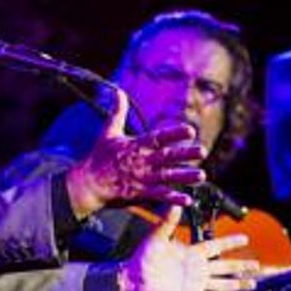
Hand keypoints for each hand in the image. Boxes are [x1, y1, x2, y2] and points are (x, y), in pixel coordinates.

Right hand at [65, 89, 205, 218]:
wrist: (87, 184)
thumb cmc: (98, 158)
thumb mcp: (108, 132)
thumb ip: (117, 112)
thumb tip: (118, 91)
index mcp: (136, 145)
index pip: (158, 137)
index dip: (175, 133)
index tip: (191, 130)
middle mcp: (141, 161)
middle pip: (167, 156)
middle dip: (185, 154)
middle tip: (203, 151)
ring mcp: (140, 178)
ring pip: (166, 177)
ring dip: (184, 176)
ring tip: (201, 176)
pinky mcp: (138, 194)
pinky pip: (158, 196)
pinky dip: (173, 199)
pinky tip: (187, 200)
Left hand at [117, 206, 259, 290]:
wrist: (134, 282)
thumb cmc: (142, 259)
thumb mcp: (156, 237)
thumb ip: (168, 222)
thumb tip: (176, 204)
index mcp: (191, 253)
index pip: (216, 246)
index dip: (230, 242)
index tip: (245, 238)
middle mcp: (196, 269)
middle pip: (225, 266)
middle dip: (241, 265)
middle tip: (257, 265)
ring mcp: (195, 284)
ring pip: (223, 284)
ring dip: (238, 284)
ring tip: (252, 284)